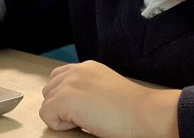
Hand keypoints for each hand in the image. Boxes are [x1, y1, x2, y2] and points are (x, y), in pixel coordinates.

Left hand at [40, 61, 180, 136]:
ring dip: (62, 115)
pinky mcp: (65, 99)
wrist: (146, 113)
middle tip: (88, 116)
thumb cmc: (134, 109)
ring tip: (88, 119)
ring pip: (47, 103)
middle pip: (49, 91)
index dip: (65, 98)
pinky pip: (47, 116)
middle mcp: (76, 71)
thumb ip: (87, 89)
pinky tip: (84, 123)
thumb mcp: (105, 89)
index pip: (58, 78)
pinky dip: (61, 125)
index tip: (84, 109)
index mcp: (87, 68)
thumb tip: (74, 104)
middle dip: (61, 106)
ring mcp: (69, 83)